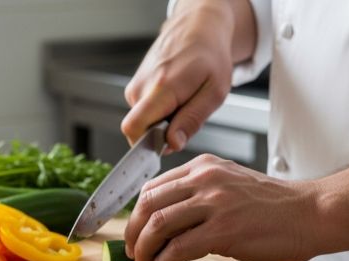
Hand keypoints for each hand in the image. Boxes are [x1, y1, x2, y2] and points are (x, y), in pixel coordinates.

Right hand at [121, 1, 236, 151]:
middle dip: (161, 134)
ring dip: (163, 122)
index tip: (164, 146)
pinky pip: (144, 112)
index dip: (145, 145)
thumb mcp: (214, 93)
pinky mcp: (135, 87)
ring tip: (182, 102)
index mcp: (161, 88)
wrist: (198, 27)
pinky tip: (175, 97)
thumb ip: (191, 121)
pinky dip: (159, 112)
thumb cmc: (210, 56)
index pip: (133, 128)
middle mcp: (142, 86)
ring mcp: (135, 86)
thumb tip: (172, 144)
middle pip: (140, 130)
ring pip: (143, 122)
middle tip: (185, 116)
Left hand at [124, 154, 322, 260]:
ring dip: (144, 251)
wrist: (313, 213)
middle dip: (133, 233)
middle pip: (148, 205)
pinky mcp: (223, 230)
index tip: (134, 235)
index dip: (136, 216)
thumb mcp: (230, 187)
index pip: (152, 188)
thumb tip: (166, 223)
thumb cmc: (275, 207)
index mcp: (203, 167)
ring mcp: (214, 203)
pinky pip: (178, 249)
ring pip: (157, 225)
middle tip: (132, 254)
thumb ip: (199, 197)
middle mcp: (204, 179)